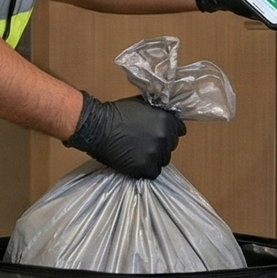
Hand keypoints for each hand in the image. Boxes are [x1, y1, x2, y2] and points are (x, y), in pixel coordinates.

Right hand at [63, 92, 184, 178]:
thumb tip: (167, 116)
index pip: (179, 130)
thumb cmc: (116, 113)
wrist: (97, 127)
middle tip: (144, 144)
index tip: (158, 135)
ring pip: (163, 160)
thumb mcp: (142, 105)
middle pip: (171, 146)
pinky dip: (145, 170)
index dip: (168, 132)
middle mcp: (165, 137)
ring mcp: (156, 153)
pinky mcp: (145, 167)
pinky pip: (153, 172)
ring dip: (153, 158)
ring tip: (137, 153)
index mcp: (167, 120)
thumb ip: (158, 111)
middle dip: (160, 145)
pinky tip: (134, 162)